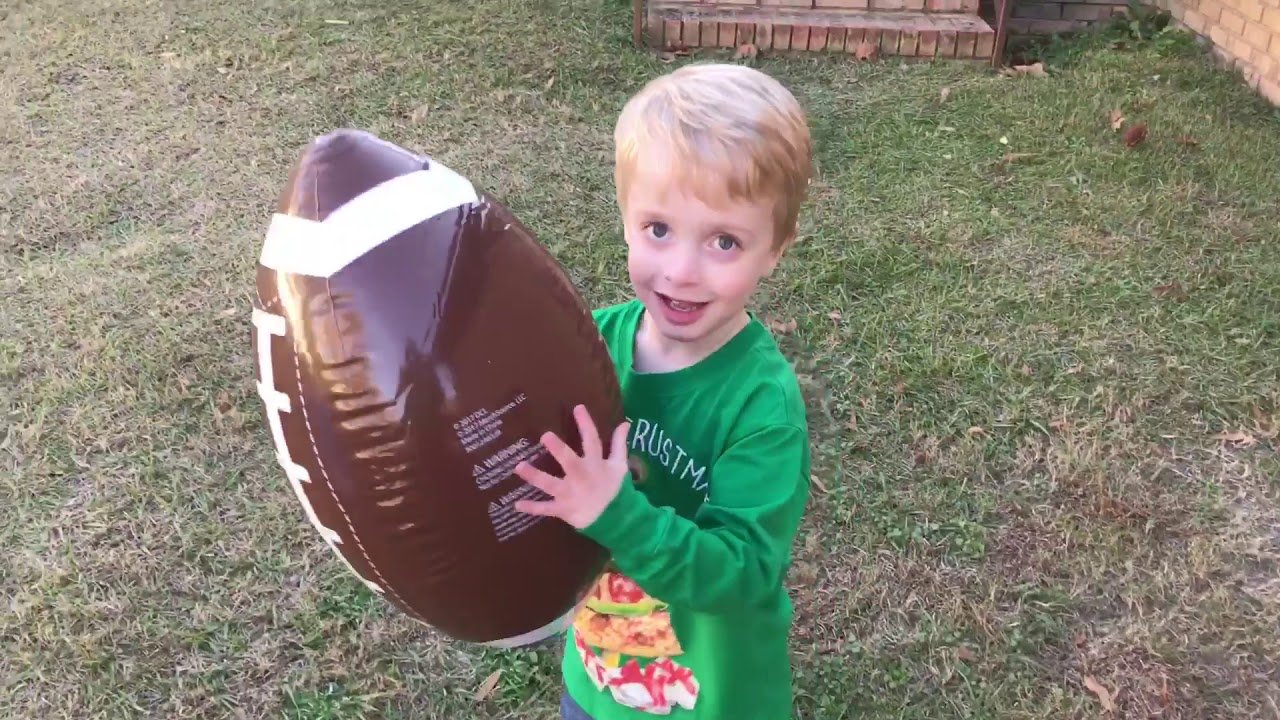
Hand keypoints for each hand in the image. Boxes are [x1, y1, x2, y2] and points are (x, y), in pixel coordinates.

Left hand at [513, 404, 630, 528]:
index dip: (586, 424)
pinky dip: (533, 508)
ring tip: (518, 466)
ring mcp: (571, 494)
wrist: (615, 520)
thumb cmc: (614, 489)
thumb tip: (625, 423)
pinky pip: (546, 509)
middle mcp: (581, 477)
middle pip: (570, 462)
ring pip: (551, 484)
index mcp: (596, 465)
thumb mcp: (620, 466)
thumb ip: (619, 444)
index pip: (592, 441)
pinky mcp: (564, 509)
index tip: (577, 408)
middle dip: (558, 449)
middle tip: (545, 435)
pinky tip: (517, 504)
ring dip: (535, 476)